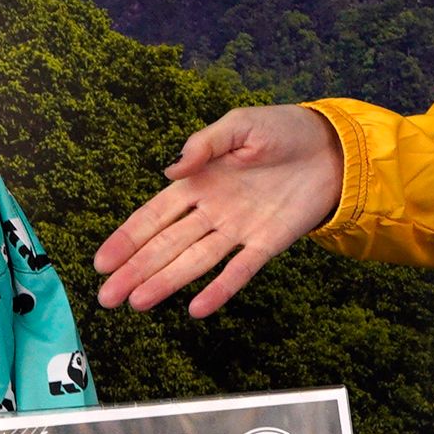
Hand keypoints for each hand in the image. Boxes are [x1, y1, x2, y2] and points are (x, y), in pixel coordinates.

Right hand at [91, 105, 343, 316]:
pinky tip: (197, 309)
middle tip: (107, 298)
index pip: (154, 216)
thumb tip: (171, 169)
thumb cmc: (281, 130)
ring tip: (138, 304)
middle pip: (166, 246)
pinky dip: (220, 290)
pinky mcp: (267, 243)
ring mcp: (237, 231)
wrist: (331, 147)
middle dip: (136, 270)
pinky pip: (240, 271)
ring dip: (166, 282)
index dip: (127, 239)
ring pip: (194, 262)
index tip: (102, 262)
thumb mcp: (240, 125)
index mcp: (199, 182)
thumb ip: (204, 145)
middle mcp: (212, 212)